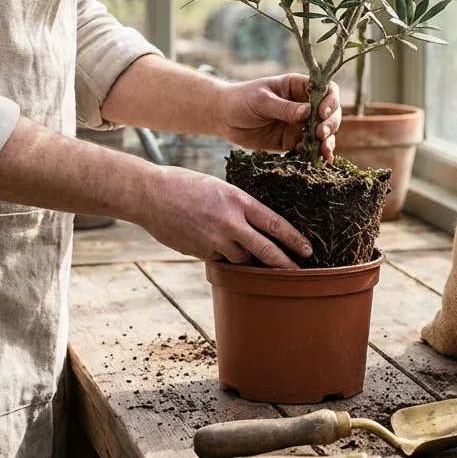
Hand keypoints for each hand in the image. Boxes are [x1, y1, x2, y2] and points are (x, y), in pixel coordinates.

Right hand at [137, 166, 310, 268]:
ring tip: (238, 245)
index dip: (294, 239)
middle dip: (284, 264)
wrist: (149, 195)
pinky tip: (211, 242)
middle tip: (297, 272)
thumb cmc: (184, 185)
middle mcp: (229, 222)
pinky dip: (223, 255)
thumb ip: (238, 207)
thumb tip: (255, 227)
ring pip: (242, 258)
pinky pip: (220, 259)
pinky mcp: (200, 252)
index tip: (307, 250)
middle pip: (265, 250)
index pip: (275, 224)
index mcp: (237, 200)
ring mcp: (214, 240)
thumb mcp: (219, 187)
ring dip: (246, 257)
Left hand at [217, 74, 340, 162]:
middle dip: (330, 124)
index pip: (325, 90)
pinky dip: (317, 155)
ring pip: (322, 133)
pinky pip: (309, 148)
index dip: (329, 101)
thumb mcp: (261, 101)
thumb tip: (308, 112)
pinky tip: (322, 161)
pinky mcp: (291, 142)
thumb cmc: (241, 100)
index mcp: (297, 88)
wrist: (223, 118)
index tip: (322, 113)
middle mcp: (303, 105)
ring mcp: (298, 125)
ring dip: (327, 142)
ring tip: (324, 151)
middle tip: (320, 134)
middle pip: (329, 114)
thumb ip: (284, 108)